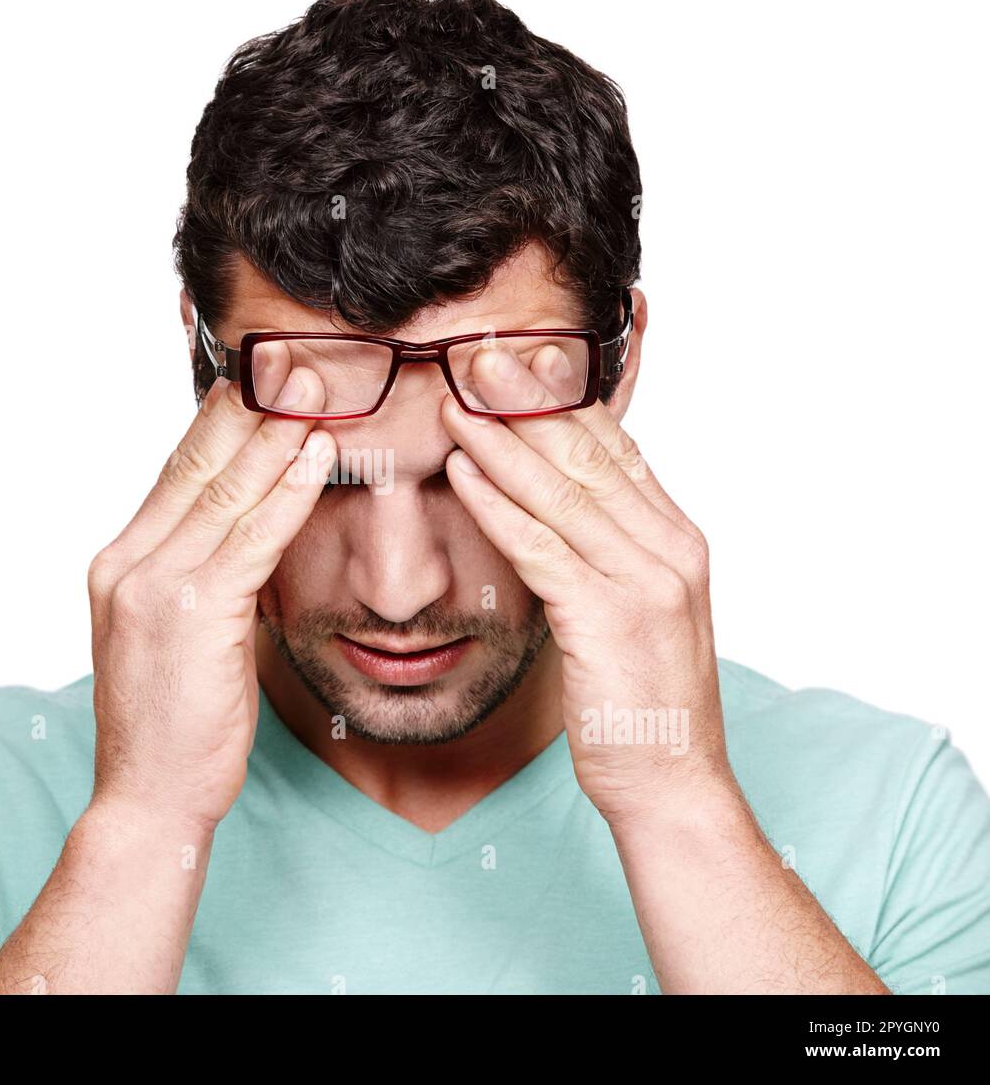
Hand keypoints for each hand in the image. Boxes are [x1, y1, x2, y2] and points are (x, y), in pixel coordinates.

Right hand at [86, 373, 333, 831]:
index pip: (177, 474)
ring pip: (226, 491)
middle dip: (250, 409)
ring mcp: (153, 585)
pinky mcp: (193, 612)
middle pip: (197, 465)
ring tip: (315, 387)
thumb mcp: (179, 635)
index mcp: (121, 563)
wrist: (148, 798)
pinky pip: (251, 537)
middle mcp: (128, 562)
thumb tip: (248, 532)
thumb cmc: (172, 724)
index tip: (256, 380)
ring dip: (276, 434)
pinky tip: (316, 455)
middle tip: (291, 359)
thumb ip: (201, 576)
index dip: (219, 422)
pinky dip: (287, 490)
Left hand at [441, 383, 735, 827]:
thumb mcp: (634, 608)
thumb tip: (558, 507)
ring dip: (502, 440)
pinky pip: (541, 545)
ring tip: (457, 399)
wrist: (671, 779)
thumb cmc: (642, 698)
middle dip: (530, 401)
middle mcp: (669, 548)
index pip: (617, 449)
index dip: (565, 400)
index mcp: (678, 540)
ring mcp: (644, 580)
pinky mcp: (608, 616)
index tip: (520, 360)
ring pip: (561, 491)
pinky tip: (464, 472)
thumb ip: (607, 550)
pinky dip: (498, 504)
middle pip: (589, 455)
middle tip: (480, 355)